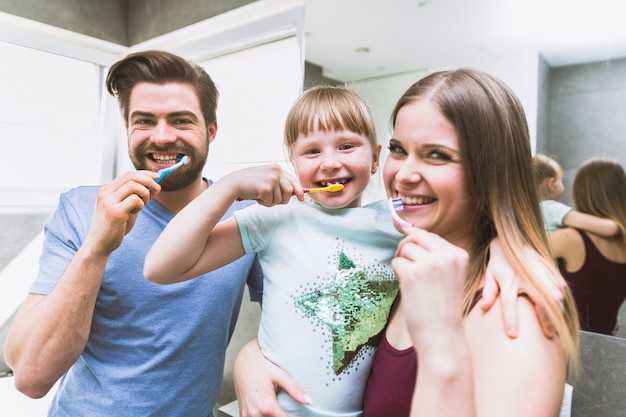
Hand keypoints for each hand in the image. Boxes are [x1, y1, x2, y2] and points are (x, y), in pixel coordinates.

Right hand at [84, 170, 158, 256]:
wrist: (100, 244)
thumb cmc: (115, 226)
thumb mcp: (126, 207)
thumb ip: (137, 196)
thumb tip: (155, 185)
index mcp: (107, 190)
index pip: (128, 174)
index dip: (145, 174)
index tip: (157, 176)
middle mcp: (106, 192)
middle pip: (131, 176)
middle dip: (149, 180)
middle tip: (157, 188)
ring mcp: (109, 201)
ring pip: (134, 186)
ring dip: (145, 194)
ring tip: (142, 206)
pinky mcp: (115, 211)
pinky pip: (135, 199)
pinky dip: (140, 204)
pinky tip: (135, 212)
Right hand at [227, 164, 303, 205]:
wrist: (233, 184)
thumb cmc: (250, 184)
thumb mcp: (266, 179)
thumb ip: (279, 183)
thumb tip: (295, 193)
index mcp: (277, 168)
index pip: (293, 181)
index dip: (299, 191)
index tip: (302, 199)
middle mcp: (276, 171)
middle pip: (290, 191)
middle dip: (282, 200)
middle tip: (270, 200)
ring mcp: (272, 179)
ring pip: (281, 198)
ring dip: (271, 202)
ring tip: (260, 196)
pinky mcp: (266, 187)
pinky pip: (271, 202)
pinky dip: (264, 203)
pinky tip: (256, 196)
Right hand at [234, 339, 309, 416]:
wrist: (242, 361)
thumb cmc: (260, 365)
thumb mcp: (280, 376)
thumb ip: (295, 389)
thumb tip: (308, 400)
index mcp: (266, 405)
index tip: (298, 414)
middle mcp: (254, 413)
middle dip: (283, 416)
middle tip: (287, 408)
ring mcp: (247, 414)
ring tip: (278, 408)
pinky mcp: (243, 413)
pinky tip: (267, 410)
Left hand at [392, 227, 467, 344]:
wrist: (442, 337)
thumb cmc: (442, 309)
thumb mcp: (448, 275)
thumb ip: (435, 254)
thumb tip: (407, 227)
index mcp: (459, 254)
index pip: (430, 236)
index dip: (417, 246)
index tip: (414, 260)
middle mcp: (447, 256)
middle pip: (416, 236)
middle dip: (406, 247)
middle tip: (406, 266)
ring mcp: (430, 264)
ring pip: (405, 248)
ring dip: (402, 263)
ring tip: (410, 281)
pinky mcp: (413, 274)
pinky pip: (396, 263)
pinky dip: (397, 274)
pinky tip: (406, 288)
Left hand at [481, 238, 563, 337]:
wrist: (511, 240)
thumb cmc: (499, 262)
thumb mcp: (490, 275)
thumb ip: (489, 292)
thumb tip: (484, 308)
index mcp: (507, 279)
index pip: (508, 302)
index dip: (510, 320)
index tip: (513, 335)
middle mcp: (524, 276)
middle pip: (540, 300)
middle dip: (546, 319)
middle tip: (548, 333)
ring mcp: (539, 272)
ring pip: (554, 294)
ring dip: (556, 310)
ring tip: (556, 324)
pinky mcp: (549, 269)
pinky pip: (560, 285)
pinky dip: (562, 298)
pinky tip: (560, 308)